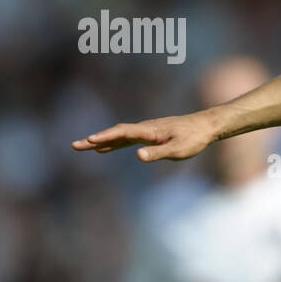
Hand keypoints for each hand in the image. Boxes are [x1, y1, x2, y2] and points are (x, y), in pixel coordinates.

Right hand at [72, 111, 217, 161]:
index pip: (122, 133)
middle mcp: (144, 128)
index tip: (90, 141)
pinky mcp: (149, 135)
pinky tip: (104, 148)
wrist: (205, 126)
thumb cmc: (194, 138)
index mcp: (149, 131)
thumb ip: (158, 153)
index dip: (106, 137)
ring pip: (118, 135)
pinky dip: (112, 142)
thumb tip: (138, 155)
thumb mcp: (178, 149)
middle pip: (115, 133)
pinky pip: (126, 139)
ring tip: (82, 147)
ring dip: (100, 141)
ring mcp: (145, 131)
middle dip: (95, 139)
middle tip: (75, 145)